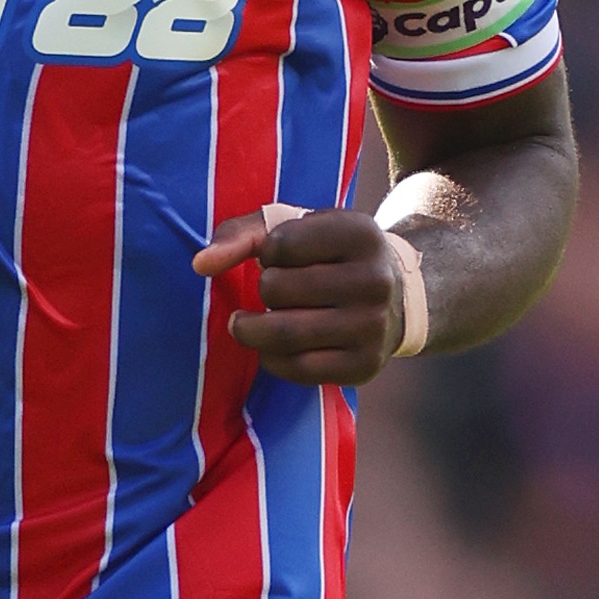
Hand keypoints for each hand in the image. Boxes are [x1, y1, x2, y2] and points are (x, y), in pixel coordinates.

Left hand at [193, 205, 401, 384]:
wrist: (397, 298)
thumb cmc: (332, 255)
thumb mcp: (298, 228)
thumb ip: (243, 234)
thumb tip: (200, 263)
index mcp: (360, 232)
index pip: (278, 244)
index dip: (268, 252)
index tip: (281, 256)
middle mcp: (374, 280)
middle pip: (276, 289)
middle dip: (264, 289)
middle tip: (274, 290)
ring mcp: (373, 327)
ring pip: (283, 334)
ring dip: (254, 328)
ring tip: (251, 322)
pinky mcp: (364, 366)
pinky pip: (297, 370)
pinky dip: (271, 358)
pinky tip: (274, 346)